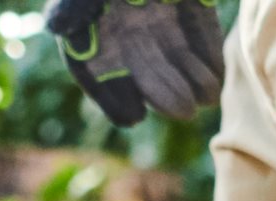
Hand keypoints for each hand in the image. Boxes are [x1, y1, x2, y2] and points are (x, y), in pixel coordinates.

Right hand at [45, 0, 225, 124]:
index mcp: (87, 16)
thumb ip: (75, 6)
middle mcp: (119, 17)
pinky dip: (205, 51)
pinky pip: (195, 29)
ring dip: (187, 76)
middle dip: (161, 86)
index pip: (89, 62)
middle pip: (138, 60)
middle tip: (182, 109)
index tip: (131, 116)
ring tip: (204, 95)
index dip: (110, 91)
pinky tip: (216, 73)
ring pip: (169, 50)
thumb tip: (58, 29)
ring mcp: (156, 9)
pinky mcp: (188, 1)